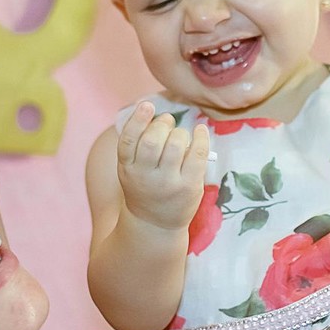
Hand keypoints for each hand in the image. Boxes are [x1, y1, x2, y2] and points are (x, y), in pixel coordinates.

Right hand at [116, 102, 209, 230]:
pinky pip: (197, 154)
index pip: (128, 141)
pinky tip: (201, 130)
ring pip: (174, 145)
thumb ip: (138, 145)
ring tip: (179, 135)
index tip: (147, 105)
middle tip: (167, 122)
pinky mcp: (189, 187)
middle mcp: (145, 177)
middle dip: (161, 124)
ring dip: (179, 132)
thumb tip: (155, 113)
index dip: (137, 120)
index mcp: (127, 169)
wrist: (155, 225)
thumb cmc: (145, 188)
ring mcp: (168, 183)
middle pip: (152, 141)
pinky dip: (201, 137)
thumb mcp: (132, 169)